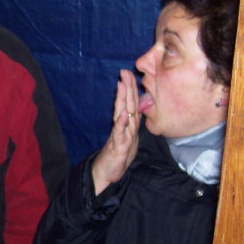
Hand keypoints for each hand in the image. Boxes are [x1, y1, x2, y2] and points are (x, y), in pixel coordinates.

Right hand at [91, 69, 139, 194]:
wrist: (107, 172)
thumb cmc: (118, 154)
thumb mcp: (130, 136)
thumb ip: (132, 122)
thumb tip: (136, 109)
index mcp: (127, 123)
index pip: (130, 102)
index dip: (131, 87)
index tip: (130, 72)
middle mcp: (122, 126)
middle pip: (125, 103)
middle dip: (126, 87)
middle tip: (123, 71)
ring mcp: (119, 135)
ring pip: (122, 114)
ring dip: (122, 100)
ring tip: (121, 85)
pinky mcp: (118, 146)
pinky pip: (120, 133)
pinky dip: (121, 123)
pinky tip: (122, 113)